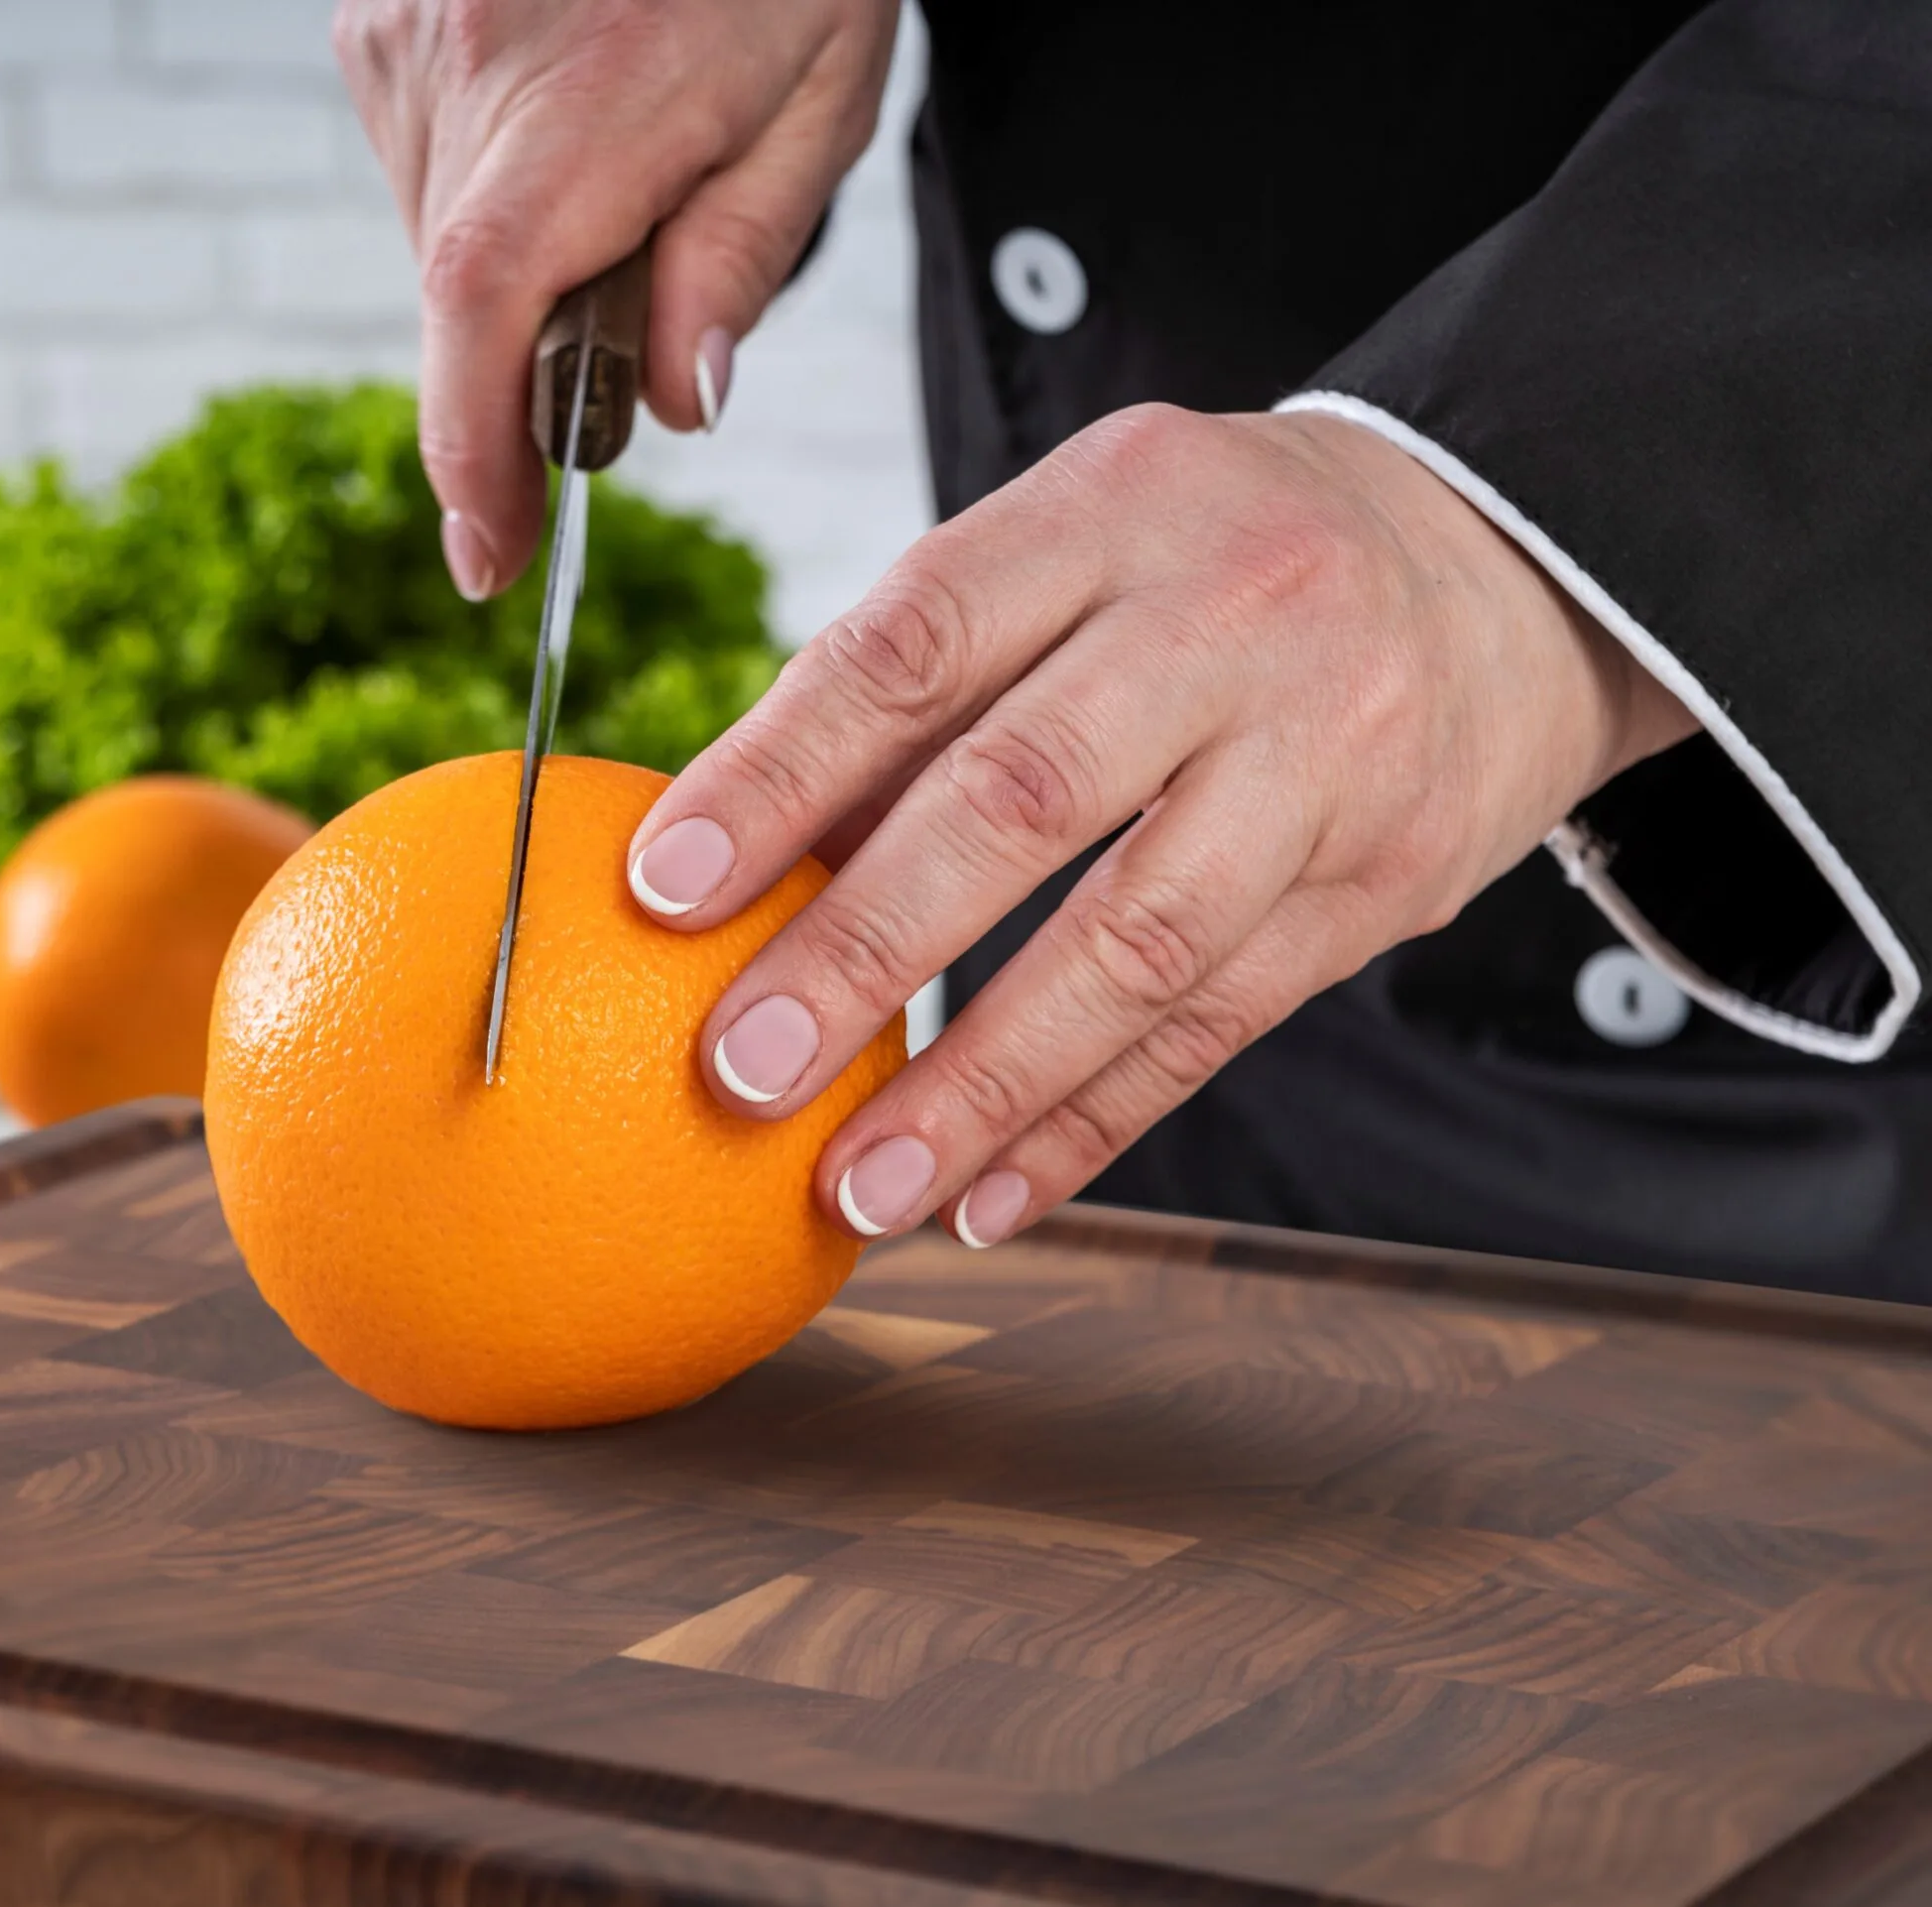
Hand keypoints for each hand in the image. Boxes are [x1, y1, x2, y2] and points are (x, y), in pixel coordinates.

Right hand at [334, 0, 898, 597]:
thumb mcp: (817, 100)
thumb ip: (739, 260)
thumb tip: (673, 408)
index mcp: (586, 93)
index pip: (482, 306)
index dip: (469, 452)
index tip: (488, 559)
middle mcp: (461, 59)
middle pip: (462, 294)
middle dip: (535, 355)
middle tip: (640, 306)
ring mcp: (399, 35)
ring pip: (439, 240)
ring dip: (518, 269)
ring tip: (621, 174)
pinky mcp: (374, 23)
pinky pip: (421, 171)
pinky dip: (488, 198)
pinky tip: (566, 128)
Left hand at [623, 406, 1699, 1245]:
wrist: (1507, 562)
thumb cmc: (1221, 559)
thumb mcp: (1080, 542)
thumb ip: (928, 683)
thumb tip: (735, 856)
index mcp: (1113, 509)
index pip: (918, 642)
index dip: (781, 771)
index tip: (665, 887)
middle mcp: (1231, 621)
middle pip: (1022, 799)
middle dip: (866, 951)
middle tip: (740, 1073)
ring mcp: (1325, 756)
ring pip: (1134, 944)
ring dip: (981, 1085)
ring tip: (860, 1186)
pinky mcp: (1381, 882)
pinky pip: (1219, 1025)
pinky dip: (1093, 1123)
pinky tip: (991, 1194)